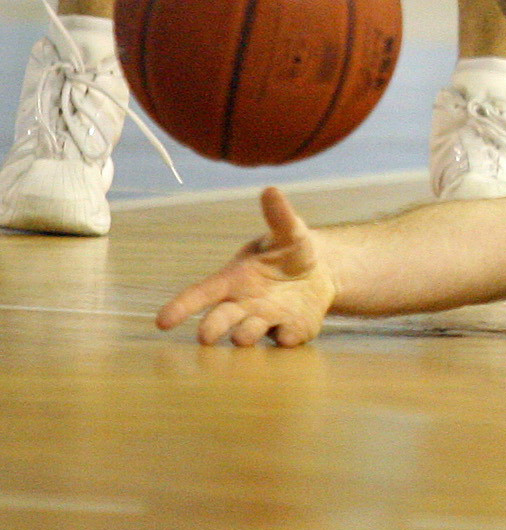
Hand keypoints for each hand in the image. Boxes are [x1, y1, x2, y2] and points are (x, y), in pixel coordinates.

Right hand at [155, 186, 336, 346]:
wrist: (320, 274)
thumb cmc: (290, 252)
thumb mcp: (288, 232)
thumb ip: (278, 216)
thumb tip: (271, 190)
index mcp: (233, 281)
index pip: (200, 294)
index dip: (180, 307)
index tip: (162, 322)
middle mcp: (243, 306)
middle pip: (219, 321)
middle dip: (211, 329)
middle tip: (205, 337)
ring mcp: (266, 321)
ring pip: (247, 334)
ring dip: (244, 336)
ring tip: (242, 337)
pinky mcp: (291, 331)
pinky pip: (285, 339)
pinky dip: (285, 337)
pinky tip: (288, 336)